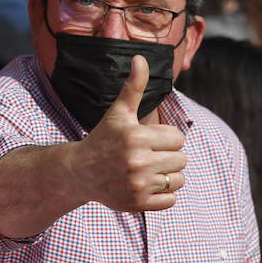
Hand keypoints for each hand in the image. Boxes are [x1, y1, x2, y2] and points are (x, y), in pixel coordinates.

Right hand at [73, 55, 185, 212]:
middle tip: (147, 157)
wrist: (80, 172)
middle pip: (181, 160)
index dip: (166, 139)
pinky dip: (162, 195)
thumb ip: (134, 86)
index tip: (149, 141)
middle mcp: (137, 162)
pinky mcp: (137, 204)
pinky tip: (145, 186)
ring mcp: (137, 185)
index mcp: (137, 137)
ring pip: (178, 180)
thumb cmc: (104, 138)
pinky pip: (171, 200)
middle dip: (168, 157)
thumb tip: (140, 58)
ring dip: (168, 176)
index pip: (178, 139)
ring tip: (147, 171)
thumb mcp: (119, 112)